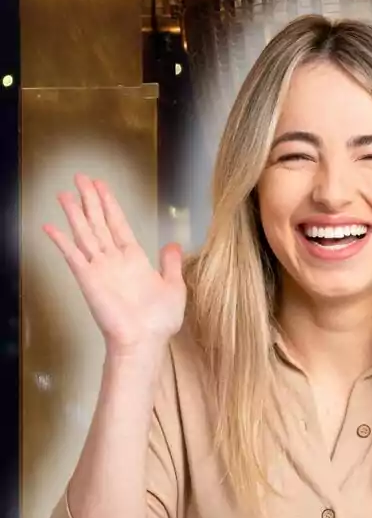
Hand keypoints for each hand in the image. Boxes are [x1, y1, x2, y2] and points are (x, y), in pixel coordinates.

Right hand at [43, 174, 186, 354]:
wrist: (145, 340)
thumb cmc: (160, 320)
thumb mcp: (175, 287)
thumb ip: (171, 264)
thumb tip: (173, 244)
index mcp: (135, 259)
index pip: (118, 224)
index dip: (110, 204)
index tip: (101, 186)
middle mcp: (114, 260)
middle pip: (99, 222)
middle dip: (89, 199)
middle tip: (80, 177)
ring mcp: (100, 268)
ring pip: (85, 232)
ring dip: (75, 213)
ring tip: (65, 192)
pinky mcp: (88, 278)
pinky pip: (72, 255)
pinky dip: (61, 241)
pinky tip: (50, 227)